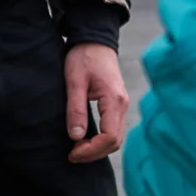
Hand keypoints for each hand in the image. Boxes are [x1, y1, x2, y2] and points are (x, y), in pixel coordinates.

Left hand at [64, 43, 129, 164]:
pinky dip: (101, 140)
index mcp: (114, 100)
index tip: (73, 152)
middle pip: (115, 142)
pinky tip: (85, 140)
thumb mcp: (74, 81)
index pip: (109, 137)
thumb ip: (76, 109)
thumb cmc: (84, 57)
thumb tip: (76, 137)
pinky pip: (113, 130)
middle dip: (94, 153)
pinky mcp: (117, 104)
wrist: (95, 40)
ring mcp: (122, 105)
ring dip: (97, 148)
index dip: (91, 150)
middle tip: (72, 155)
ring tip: (77, 149)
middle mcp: (122, 105)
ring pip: (116, 138)